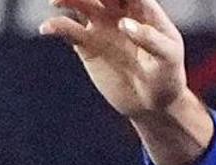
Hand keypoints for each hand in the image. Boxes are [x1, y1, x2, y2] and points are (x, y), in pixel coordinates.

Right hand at [40, 0, 211, 164]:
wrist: (153, 103)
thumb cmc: (168, 75)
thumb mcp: (168, 57)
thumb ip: (150, 38)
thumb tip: (123, 24)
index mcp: (141, 6)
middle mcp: (118, 11)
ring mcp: (101, 26)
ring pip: (80, 3)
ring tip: (55, 1)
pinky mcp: (87, 46)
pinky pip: (68, 30)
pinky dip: (56, 27)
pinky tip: (47, 28)